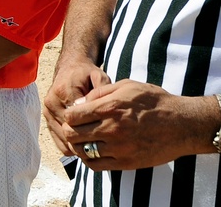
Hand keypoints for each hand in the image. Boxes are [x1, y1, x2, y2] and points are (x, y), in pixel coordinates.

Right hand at [43, 57, 110, 154]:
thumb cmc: (86, 75)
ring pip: (64, 139)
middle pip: (69, 131)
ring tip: (97, 148)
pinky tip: (86, 146)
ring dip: (79, 146)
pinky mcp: (47, 119)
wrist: (69, 69)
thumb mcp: (99, 76)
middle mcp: (51, 102)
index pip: (76, 119)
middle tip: (105, 148)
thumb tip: (104, 107)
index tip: (108, 137)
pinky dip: (72, 147)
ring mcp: (47, 112)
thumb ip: (103, 89)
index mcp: (63, 91)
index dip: (92, 130)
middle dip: (87, 140)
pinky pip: (59, 141)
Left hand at [61, 80, 217, 169]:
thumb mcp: (126, 86)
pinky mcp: (126, 162)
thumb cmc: (154, 101)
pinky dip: (89, 159)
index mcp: (109, 108)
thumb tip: (79, 103)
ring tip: (84, 139)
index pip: (71, 116)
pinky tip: (93, 151)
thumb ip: (99, 93)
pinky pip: (96, 165)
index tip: (74, 114)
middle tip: (76, 127)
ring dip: (78, 145)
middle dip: (70, 130)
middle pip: (72, 134)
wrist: (182, 124)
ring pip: (82, 151)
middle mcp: (111, 129)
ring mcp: (119, 148)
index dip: (69, 115)